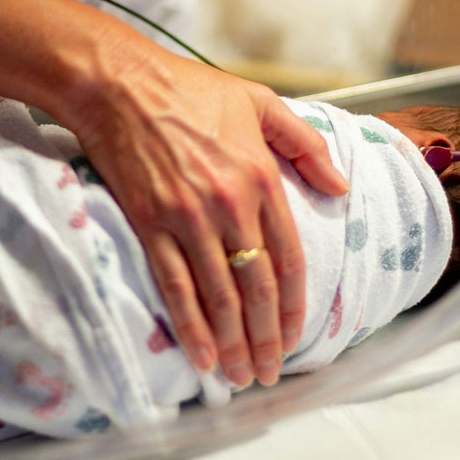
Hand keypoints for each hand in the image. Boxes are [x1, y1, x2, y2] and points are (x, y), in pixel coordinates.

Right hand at [0, 0, 347, 385]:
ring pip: (220, 296)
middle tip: (269, 371)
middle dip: (267, 338)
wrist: (119, 83)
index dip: (295, 307)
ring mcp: (188, 217)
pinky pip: (175, 286)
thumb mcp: (260, 102)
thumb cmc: (188, 89)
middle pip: (258, 288)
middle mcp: (231, 204)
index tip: (297, 337)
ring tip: (240, 376)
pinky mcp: (150, 224)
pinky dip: (190, 326)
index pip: (289, 259)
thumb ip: (306, 144)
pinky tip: (202, 356)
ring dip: (233, 343)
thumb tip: (340, 187)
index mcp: (262, 177)